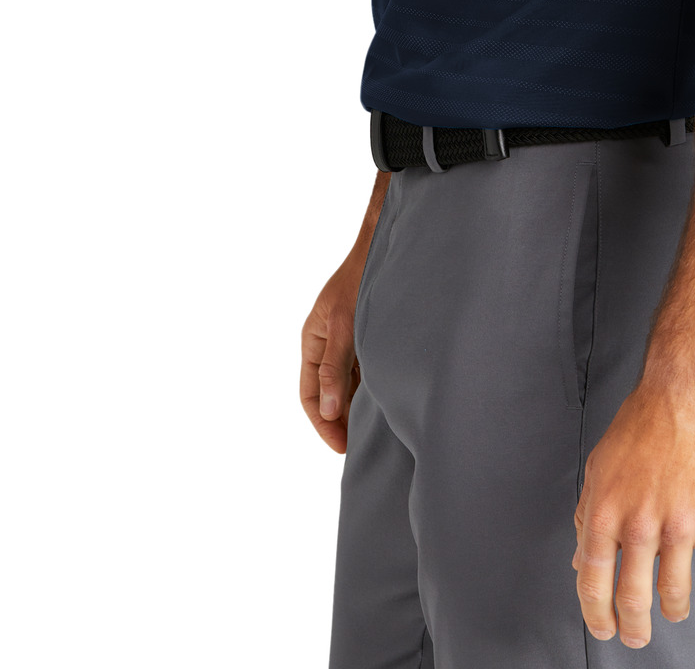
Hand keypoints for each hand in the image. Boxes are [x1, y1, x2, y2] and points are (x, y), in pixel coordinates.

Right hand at [299, 256, 364, 453]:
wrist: (383, 248)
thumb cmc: (359, 281)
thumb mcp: (344, 325)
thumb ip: (335, 368)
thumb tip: (329, 411)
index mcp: (312, 341)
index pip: (309, 394)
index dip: (322, 423)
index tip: (341, 446)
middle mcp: (327, 345)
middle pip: (328, 393)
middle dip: (340, 421)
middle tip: (359, 446)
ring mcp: (347, 342)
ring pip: (348, 384)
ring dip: (356, 407)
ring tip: (373, 431)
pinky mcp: (366, 338)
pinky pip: (364, 372)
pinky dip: (370, 389)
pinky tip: (385, 403)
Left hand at [572, 377, 694, 646]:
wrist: (691, 386)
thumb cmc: (647, 419)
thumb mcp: (602, 462)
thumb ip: (589, 511)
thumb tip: (579, 555)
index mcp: (605, 508)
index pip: (592, 580)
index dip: (596, 614)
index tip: (604, 628)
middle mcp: (638, 522)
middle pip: (632, 597)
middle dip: (633, 626)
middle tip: (637, 635)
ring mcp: (679, 522)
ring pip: (674, 592)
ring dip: (673, 610)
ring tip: (675, 612)